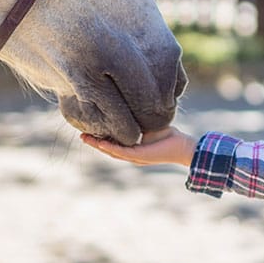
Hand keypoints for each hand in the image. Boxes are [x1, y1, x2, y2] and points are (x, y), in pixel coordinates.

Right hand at [80, 126, 196, 166]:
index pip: (112, 142)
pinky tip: (100, 143)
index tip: (88, 128)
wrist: (183, 146)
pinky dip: (110, 147)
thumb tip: (128, 105)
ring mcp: (135, 157)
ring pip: (111, 151)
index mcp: (133, 147)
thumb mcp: (148, 125)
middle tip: (80, 134)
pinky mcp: (140, 156)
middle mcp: (131, 154)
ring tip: (84, 138)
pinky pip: (121, 152)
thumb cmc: (168, 135)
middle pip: (108, 148)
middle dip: (94, 141)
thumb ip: (137, 119)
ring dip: (97, 145)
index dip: (99, 136)